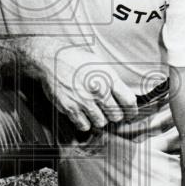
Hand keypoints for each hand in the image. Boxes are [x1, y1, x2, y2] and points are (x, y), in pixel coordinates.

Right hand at [21, 38, 137, 131]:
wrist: (52, 59)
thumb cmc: (76, 60)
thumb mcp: (100, 64)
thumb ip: (113, 81)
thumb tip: (124, 98)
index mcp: (108, 77)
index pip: (129, 101)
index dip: (132, 111)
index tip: (130, 114)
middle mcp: (98, 90)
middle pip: (116, 115)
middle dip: (115, 116)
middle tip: (111, 113)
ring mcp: (83, 100)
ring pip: (101, 123)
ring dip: (100, 120)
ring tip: (96, 113)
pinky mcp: (70, 108)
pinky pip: (84, 126)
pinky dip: (86, 123)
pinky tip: (84, 116)